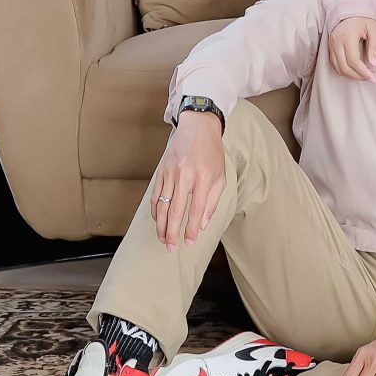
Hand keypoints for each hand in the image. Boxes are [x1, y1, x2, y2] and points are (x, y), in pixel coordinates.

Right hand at [150, 111, 225, 247]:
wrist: (197, 127)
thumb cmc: (212, 153)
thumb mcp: (220, 177)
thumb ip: (211, 202)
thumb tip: (201, 224)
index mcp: (203, 178)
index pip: (196, 210)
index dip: (191, 229)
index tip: (189, 242)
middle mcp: (185, 175)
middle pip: (175, 211)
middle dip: (172, 232)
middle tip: (171, 248)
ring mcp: (170, 173)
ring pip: (162, 205)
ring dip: (161, 225)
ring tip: (163, 239)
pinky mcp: (161, 170)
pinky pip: (155, 195)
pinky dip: (155, 210)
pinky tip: (158, 221)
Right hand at [327, 16, 375, 81]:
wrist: (351, 6)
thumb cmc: (364, 16)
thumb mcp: (374, 29)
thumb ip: (375, 47)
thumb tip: (373, 64)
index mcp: (347, 36)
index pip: (353, 61)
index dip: (363, 72)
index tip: (373, 77)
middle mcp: (336, 41)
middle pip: (344, 67)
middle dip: (358, 76)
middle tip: (371, 78)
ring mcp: (331, 44)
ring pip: (338, 67)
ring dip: (351, 75)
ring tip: (364, 75)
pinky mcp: (330, 46)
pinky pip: (334, 63)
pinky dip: (343, 70)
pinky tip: (354, 71)